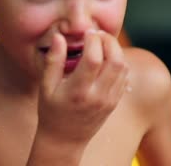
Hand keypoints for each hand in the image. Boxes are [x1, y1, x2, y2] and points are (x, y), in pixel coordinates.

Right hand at [36, 30, 129, 146]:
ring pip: (123, 67)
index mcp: (78, 91)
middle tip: (97, 34)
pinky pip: (125, 77)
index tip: (87, 32)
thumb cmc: (51, 111)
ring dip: (116, 50)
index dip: (93, 40)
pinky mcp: (115, 102)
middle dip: (109, 41)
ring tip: (102, 44)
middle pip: (115, 60)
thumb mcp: (46, 86)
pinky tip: (105, 58)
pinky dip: (119, 62)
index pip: (94, 59)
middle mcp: (97, 96)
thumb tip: (59, 37)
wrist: (64, 139)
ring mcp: (109, 100)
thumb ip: (53, 61)